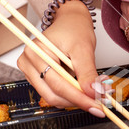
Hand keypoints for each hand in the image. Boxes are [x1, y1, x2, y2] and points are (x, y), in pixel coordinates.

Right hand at [17, 0, 104, 116]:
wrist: (70, 21)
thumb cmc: (74, 29)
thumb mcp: (84, 49)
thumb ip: (88, 73)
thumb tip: (95, 93)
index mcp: (36, 53)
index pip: (58, 85)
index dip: (80, 98)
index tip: (98, 107)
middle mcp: (28, 63)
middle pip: (53, 95)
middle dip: (78, 101)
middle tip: (99, 105)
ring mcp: (31, 71)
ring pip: (53, 97)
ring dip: (74, 100)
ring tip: (93, 96)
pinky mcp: (37, 77)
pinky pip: (53, 93)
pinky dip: (70, 95)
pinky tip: (82, 90)